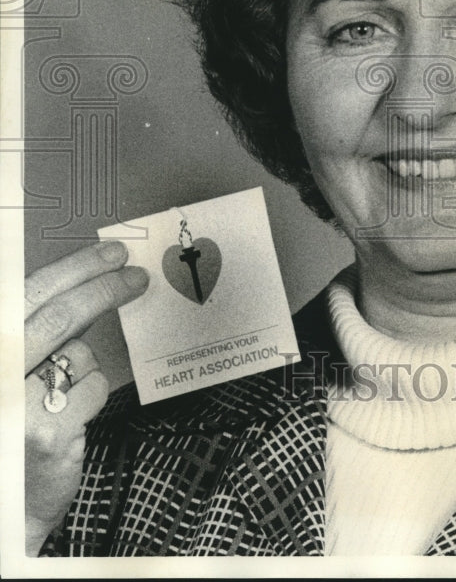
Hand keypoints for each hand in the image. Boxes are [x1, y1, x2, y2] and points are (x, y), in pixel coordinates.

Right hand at [24, 241, 148, 555]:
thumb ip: (38, 333)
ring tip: (63, 392)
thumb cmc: (10, 430)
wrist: (4, 508)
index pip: (30, 294)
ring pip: (82, 353)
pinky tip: (72, 416)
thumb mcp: (12, 371)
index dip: (76, 268)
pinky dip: (93, 395)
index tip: (110, 253)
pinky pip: (95, 388)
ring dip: (87, 364)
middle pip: (60, 315)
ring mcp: (20, 404)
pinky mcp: (51, 431)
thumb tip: (88, 289)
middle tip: (136, 275)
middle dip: (104, 287)